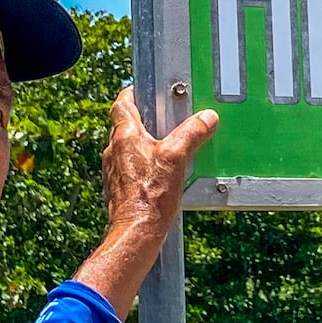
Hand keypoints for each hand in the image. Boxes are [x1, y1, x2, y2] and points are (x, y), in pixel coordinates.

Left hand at [72, 87, 219, 314]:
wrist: (136, 233)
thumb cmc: (151, 197)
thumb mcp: (177, 159)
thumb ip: (192, 134)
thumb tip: (207, 118)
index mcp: (124, 137)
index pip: (122, 104)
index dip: (132, 93)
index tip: (142, 89)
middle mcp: (113, 152)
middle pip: (124, 126)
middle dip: (143, 120)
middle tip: (162, 118)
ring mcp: (113, 172)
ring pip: (127, 149)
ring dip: (143, 145)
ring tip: (166, 147)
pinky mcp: (118, 189)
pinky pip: (130, 169)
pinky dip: (143, 166)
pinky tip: (160, 176)